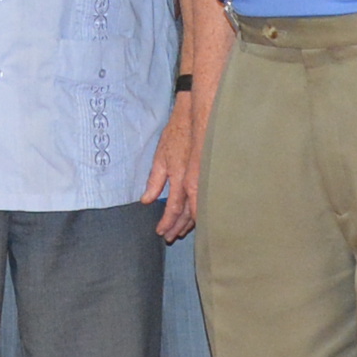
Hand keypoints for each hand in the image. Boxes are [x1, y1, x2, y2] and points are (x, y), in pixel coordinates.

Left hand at [145, 94, 207, 242]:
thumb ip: (154, 181)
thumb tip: (147, 201)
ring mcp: (204, 180)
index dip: (167, 223)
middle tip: (169, 237)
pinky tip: (195, 216)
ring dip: (189, 223)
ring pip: (198, 209)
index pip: (173, 209)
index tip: (160, 232)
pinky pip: (204, 199)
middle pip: (187, 214)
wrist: (197, 119)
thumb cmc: (176, 136)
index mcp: (180, 179)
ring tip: (180, 232)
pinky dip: (198, 211)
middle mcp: (194, 183)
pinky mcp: (209, 177)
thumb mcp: (159, 158)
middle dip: (178, 228)